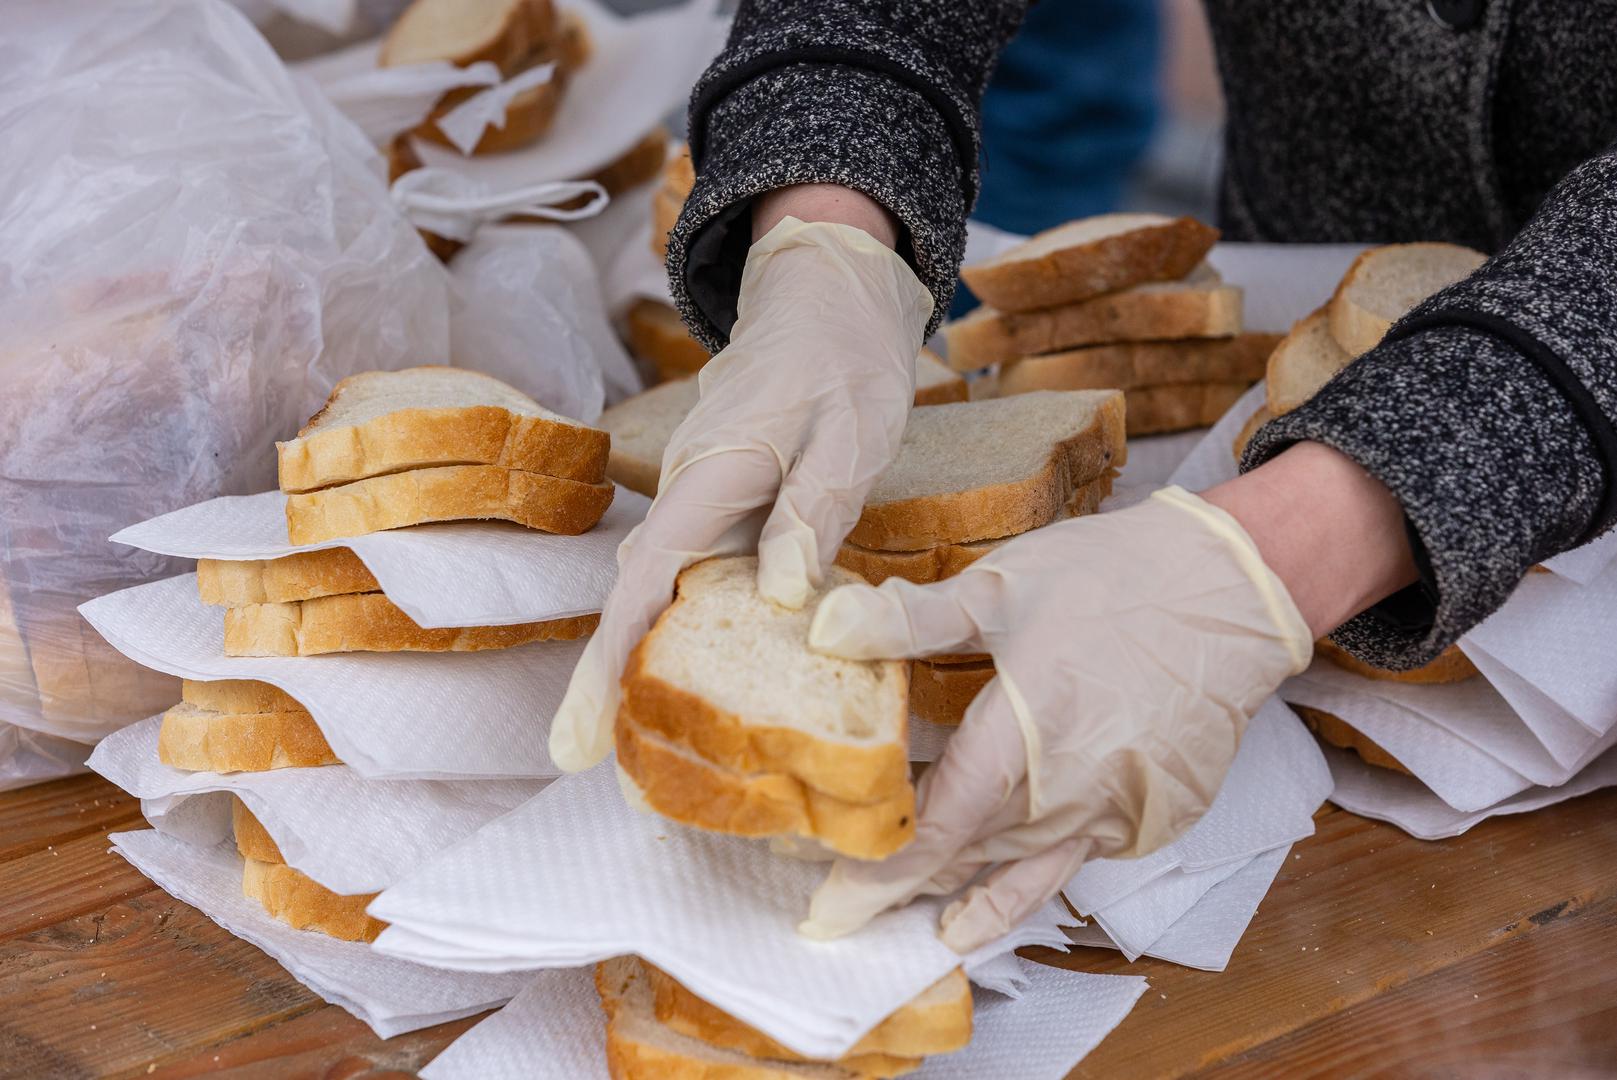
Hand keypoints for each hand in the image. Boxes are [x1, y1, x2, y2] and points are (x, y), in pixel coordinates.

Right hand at [549, 216, 933, 770]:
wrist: (829, 292)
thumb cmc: (843, 357)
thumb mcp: (847, 434)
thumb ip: (811, 512)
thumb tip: (781, 598)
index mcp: (708, 477)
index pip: (645, 584)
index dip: (607, 665)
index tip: (575, 739)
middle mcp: (689, 493)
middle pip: (640, 599)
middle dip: (615, 683)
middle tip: (603, 767)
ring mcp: (702, 497)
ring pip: (668, 591)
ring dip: (653, 661)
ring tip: (655, 744)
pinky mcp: (724, 502)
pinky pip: (701, 573)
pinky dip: (698, 625)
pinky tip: (720, 673)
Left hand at [800, 486, 1314, 952]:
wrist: (1235, 586)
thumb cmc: (1115, 580)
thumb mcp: (1001, 588)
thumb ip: (911, 620)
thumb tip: (822, 627)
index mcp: (1020, 741)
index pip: (934, 832)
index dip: (878, 878)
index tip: (832, 911)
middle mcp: (1070, 795)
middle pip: (974, 863)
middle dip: (913, 892)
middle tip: (858, 918)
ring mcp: (1120, 813)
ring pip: (1030, 870)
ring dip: (977, 899)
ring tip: (938, 930)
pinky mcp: (1158, 815)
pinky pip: (1084, 855)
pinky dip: (1041, 870)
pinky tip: (1018, 877)